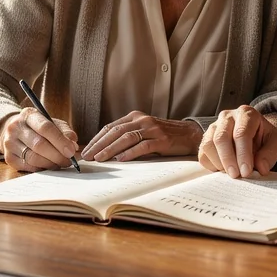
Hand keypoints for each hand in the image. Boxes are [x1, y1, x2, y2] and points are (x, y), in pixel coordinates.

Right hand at [0, 107, 78, 171]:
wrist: (14, 131)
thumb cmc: (38, 127)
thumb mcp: (52, 122)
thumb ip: (64, 131)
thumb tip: (73, 146)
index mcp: (29, 115)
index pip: (45, 128)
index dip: (60, 140)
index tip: (71, 151)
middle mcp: (15, 128)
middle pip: (38, 145)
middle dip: (57, 155)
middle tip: (69, 161)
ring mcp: (9, 143)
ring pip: (33, 158)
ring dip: (51, 163)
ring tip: (61, 163)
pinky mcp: (8, 158)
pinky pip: (28, 167)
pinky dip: (42, 168)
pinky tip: (49, 166)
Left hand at [81, 112, 203, 161]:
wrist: (189, 135)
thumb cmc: (163, 136)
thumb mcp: (144, 131)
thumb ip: (128, 136)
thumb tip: (104, 150)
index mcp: (135, 116)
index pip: (111, 127)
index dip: (97, 139)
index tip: (87, 150)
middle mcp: (142, 120)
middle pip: (116, 131)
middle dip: (100, 145)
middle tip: (88, 156)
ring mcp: (152, 129)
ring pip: (126, 138)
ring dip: (110, 149)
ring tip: (100, 159)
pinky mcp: (162, 139)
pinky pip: (143, 146)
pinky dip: (130, 153)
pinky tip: (120, 159)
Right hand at [198, 105, 276, 177]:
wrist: (254, 136)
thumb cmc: (264, 139)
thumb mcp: (275, 144)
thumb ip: (271, 154)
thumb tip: (261, 168)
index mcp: (246, 113)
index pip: (241, 133)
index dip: (243, 154)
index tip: (246, 172)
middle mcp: (227, 116)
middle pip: (221, 138)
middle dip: (228, 159)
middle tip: (236, 176)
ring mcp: (214, 127)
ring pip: (208, 145)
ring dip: (219, 163)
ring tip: (232, 174)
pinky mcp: (205, 139)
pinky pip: (203, 154)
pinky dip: (212, 165)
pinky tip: (225, 170)